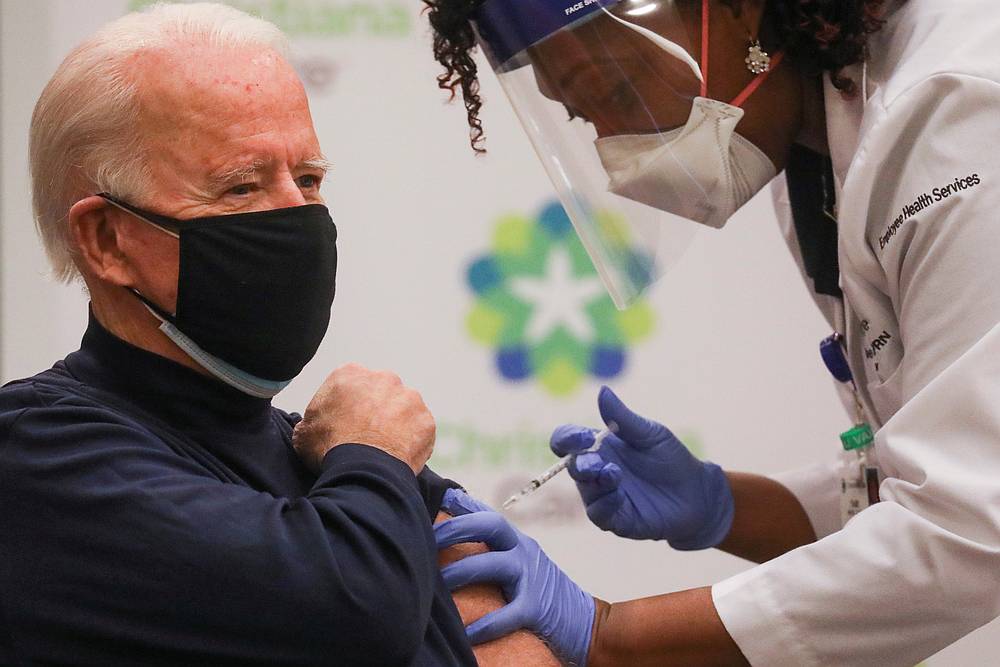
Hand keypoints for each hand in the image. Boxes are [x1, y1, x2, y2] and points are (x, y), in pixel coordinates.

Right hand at [293, 363, 434, 473]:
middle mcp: (383, 378)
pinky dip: (412, 441)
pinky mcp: (426, 419)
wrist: (362, 470)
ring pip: (403, 408)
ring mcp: (409, 398)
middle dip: (376, 409)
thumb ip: (312, 420)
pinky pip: (419, 429)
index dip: (348, 406)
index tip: (346, 423)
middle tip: (367, 435)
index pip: (351, 385)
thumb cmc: (329, 449)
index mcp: (350, 374)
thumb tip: (313, 425)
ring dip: (397, 423)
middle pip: (381, 392)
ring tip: (384, 448)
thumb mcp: (304, 431)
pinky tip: (398, 456)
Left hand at [436, 489, 594, 665]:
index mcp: (517, 541)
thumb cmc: (543, 594)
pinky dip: (485, 625)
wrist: (589, 623)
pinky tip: (466, 634)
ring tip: (434, 586)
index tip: (437, 497)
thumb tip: (454, 536)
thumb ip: (494, 550)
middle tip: (428, 539)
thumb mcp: (522, 563)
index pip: (488, 513)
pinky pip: (508, 614)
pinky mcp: (538, 609)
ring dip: (461, 572)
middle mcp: (524, 552)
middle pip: (492, 525)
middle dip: (457, 528)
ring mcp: (532, 578)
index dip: (462, 503)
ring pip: (494, 564)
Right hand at [551, 386, 733, 549]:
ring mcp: (604, 496)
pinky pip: (599, 514)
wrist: (697, 493)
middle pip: (573, 466)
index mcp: (599, 446)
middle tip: (596, 462)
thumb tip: (602, 390)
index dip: (566, 438)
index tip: (583, 437)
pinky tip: (620, 495)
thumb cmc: (671, 459)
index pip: (568, 440)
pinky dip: (605, 504)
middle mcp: (596, 471)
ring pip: (585, 491)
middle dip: (580, 463)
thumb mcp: (650, 434)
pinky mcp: (616, 519)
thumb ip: (623, 418)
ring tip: (614, 474)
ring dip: (594, 482)